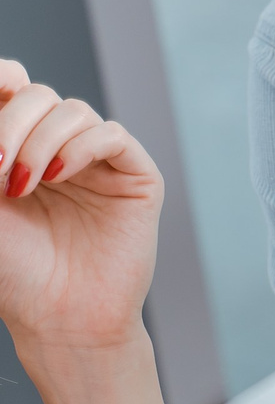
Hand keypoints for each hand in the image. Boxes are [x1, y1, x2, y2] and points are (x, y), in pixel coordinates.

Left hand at [0, 59, 161, 353]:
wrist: (56, 318)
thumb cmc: (11, 271)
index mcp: (16, 148)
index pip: (10, 85)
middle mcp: (56, 148)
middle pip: (35, 94)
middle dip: (8, 122)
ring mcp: (96, 162)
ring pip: (71, 110)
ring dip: (39, 140)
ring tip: (22, 185)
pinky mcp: (134, 177)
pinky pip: (110, 136)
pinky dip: (79, 147)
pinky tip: (57, 177)